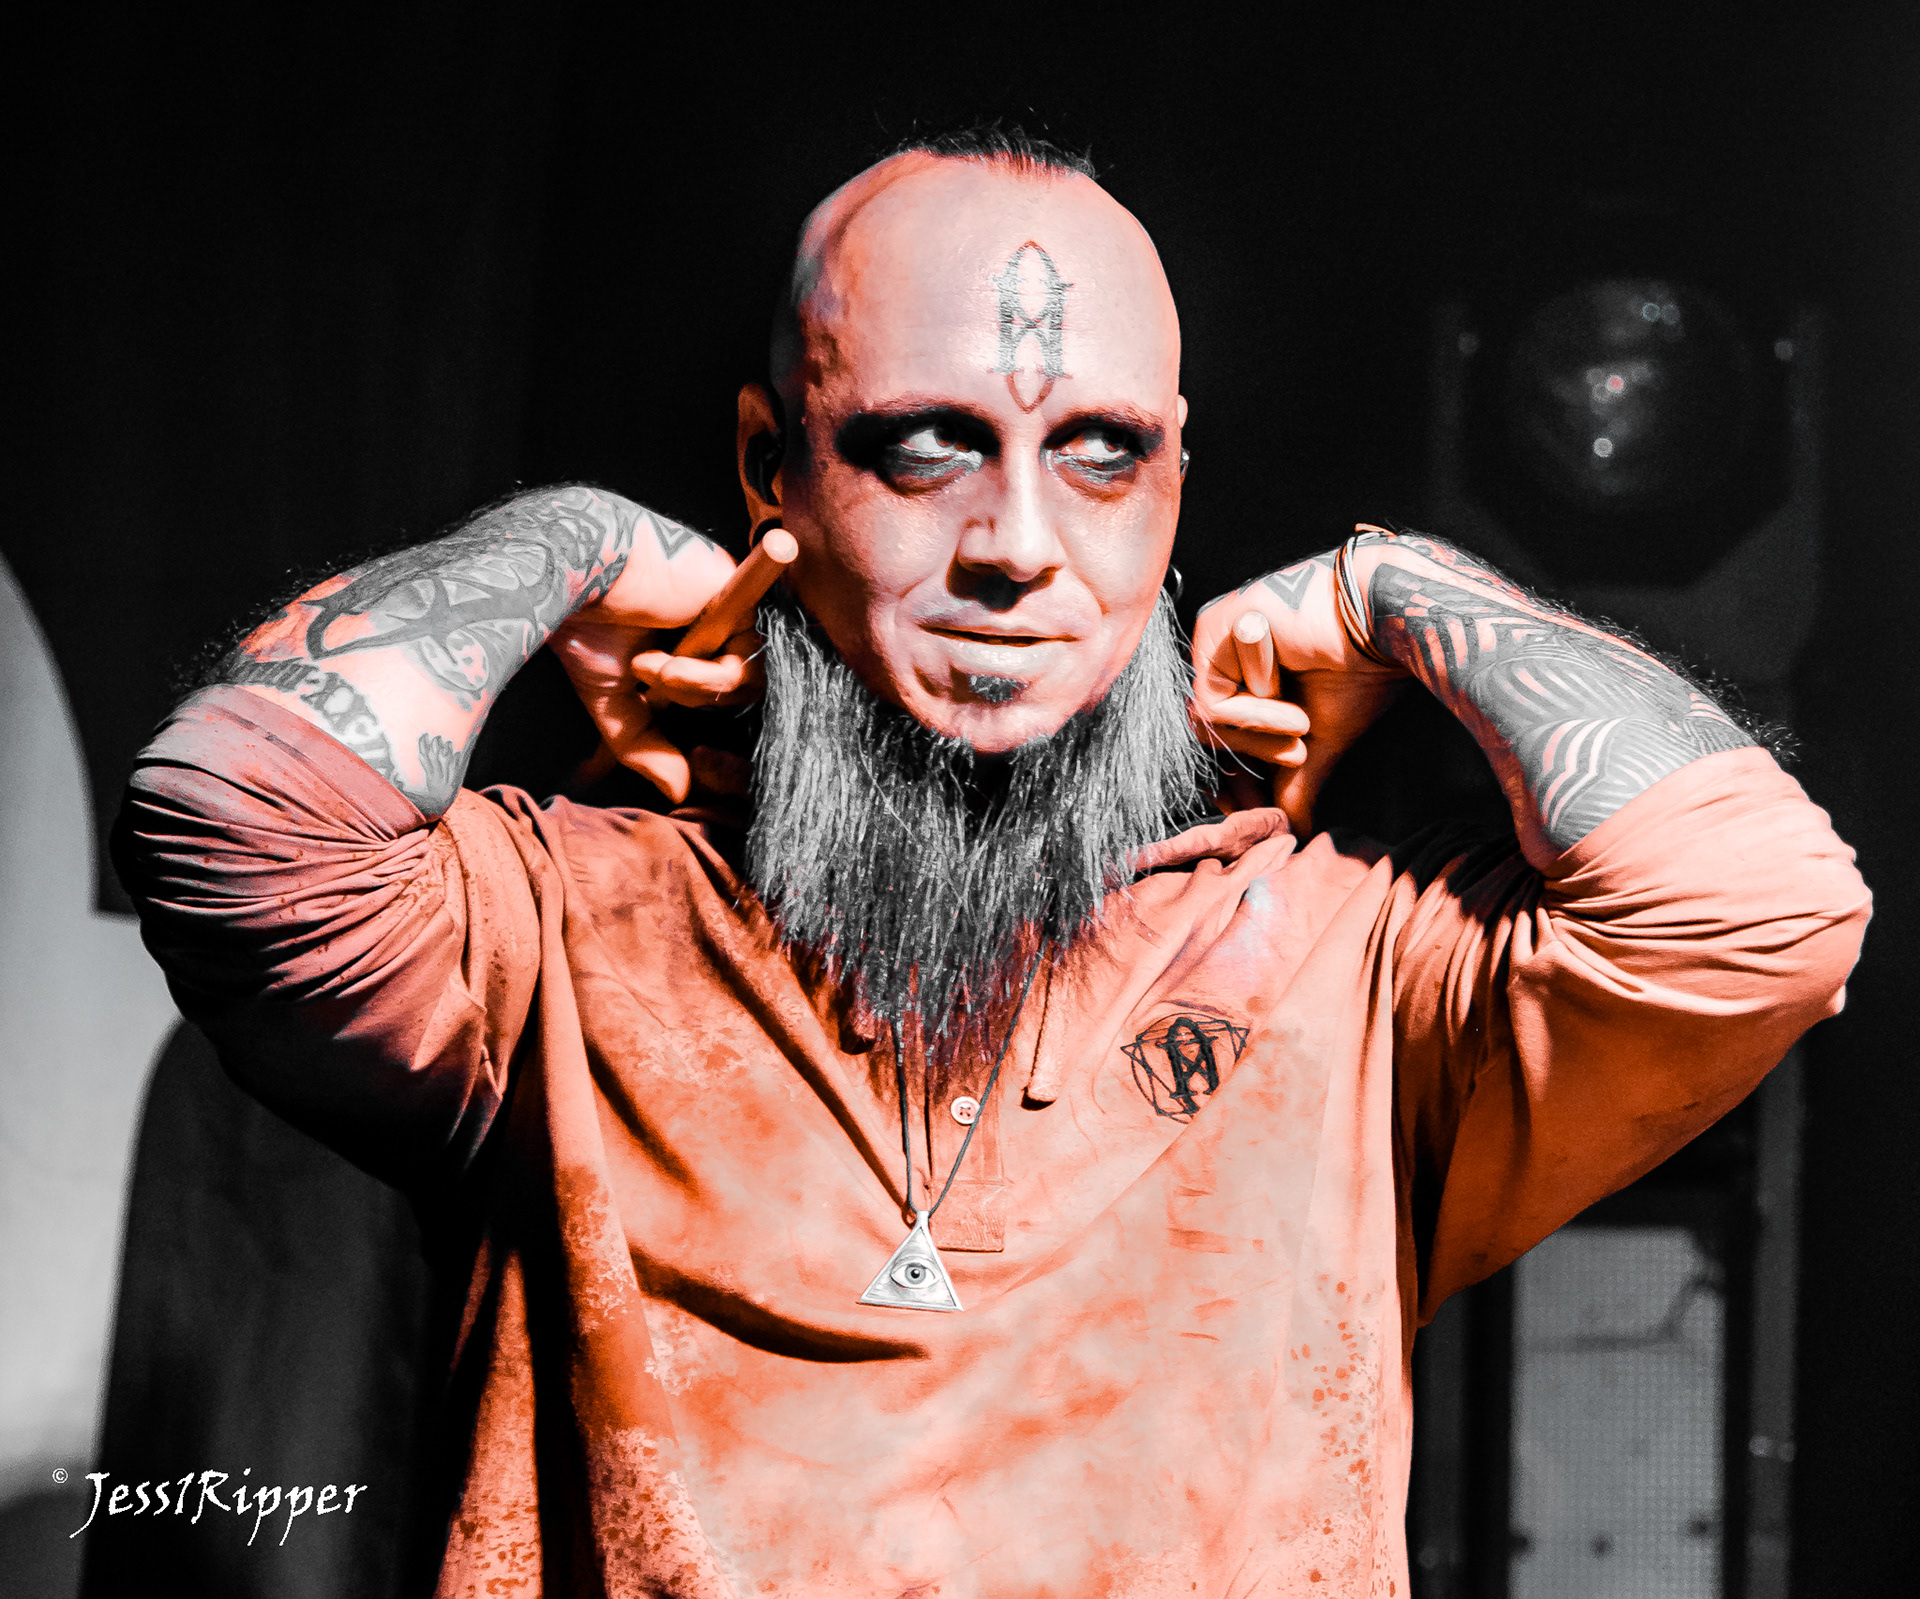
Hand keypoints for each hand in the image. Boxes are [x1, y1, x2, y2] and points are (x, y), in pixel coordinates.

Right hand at [549, 516, 762, 804]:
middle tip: (648, 688)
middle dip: (692, 703)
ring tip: (646, 669)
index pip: (726, 694)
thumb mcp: (614, 701)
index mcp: (696, 642)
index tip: (678, 740)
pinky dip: (697, 677)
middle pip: (742, 692)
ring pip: (745, 681)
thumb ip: (644, 746)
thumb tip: (680, 794)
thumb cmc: (587, 624)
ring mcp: (733, 609)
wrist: (575, 574)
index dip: (706, 720)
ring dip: (689, 690)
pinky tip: (658, 660)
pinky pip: (742, 661)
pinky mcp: (741, 595)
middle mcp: (720, 623)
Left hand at [1191, 549, 1405, 833]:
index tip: (1263, 806)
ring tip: (1303, 717)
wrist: (1382, 622)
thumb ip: (1295, 782)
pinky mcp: (1213, 627)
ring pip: (1209, 721)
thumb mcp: (1318, 739)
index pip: (1217, 736)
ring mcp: (1214, 640)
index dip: (1236, 779)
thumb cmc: (1359, 671)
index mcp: (1243, 675)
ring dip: (1264, 731)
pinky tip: (1293, 695)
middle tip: (1298, 755)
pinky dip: (1257, 714)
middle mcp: (1223, 655)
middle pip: (1208, 733)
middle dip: (1254, 758)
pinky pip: (1215, 701)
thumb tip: (1293, 832)